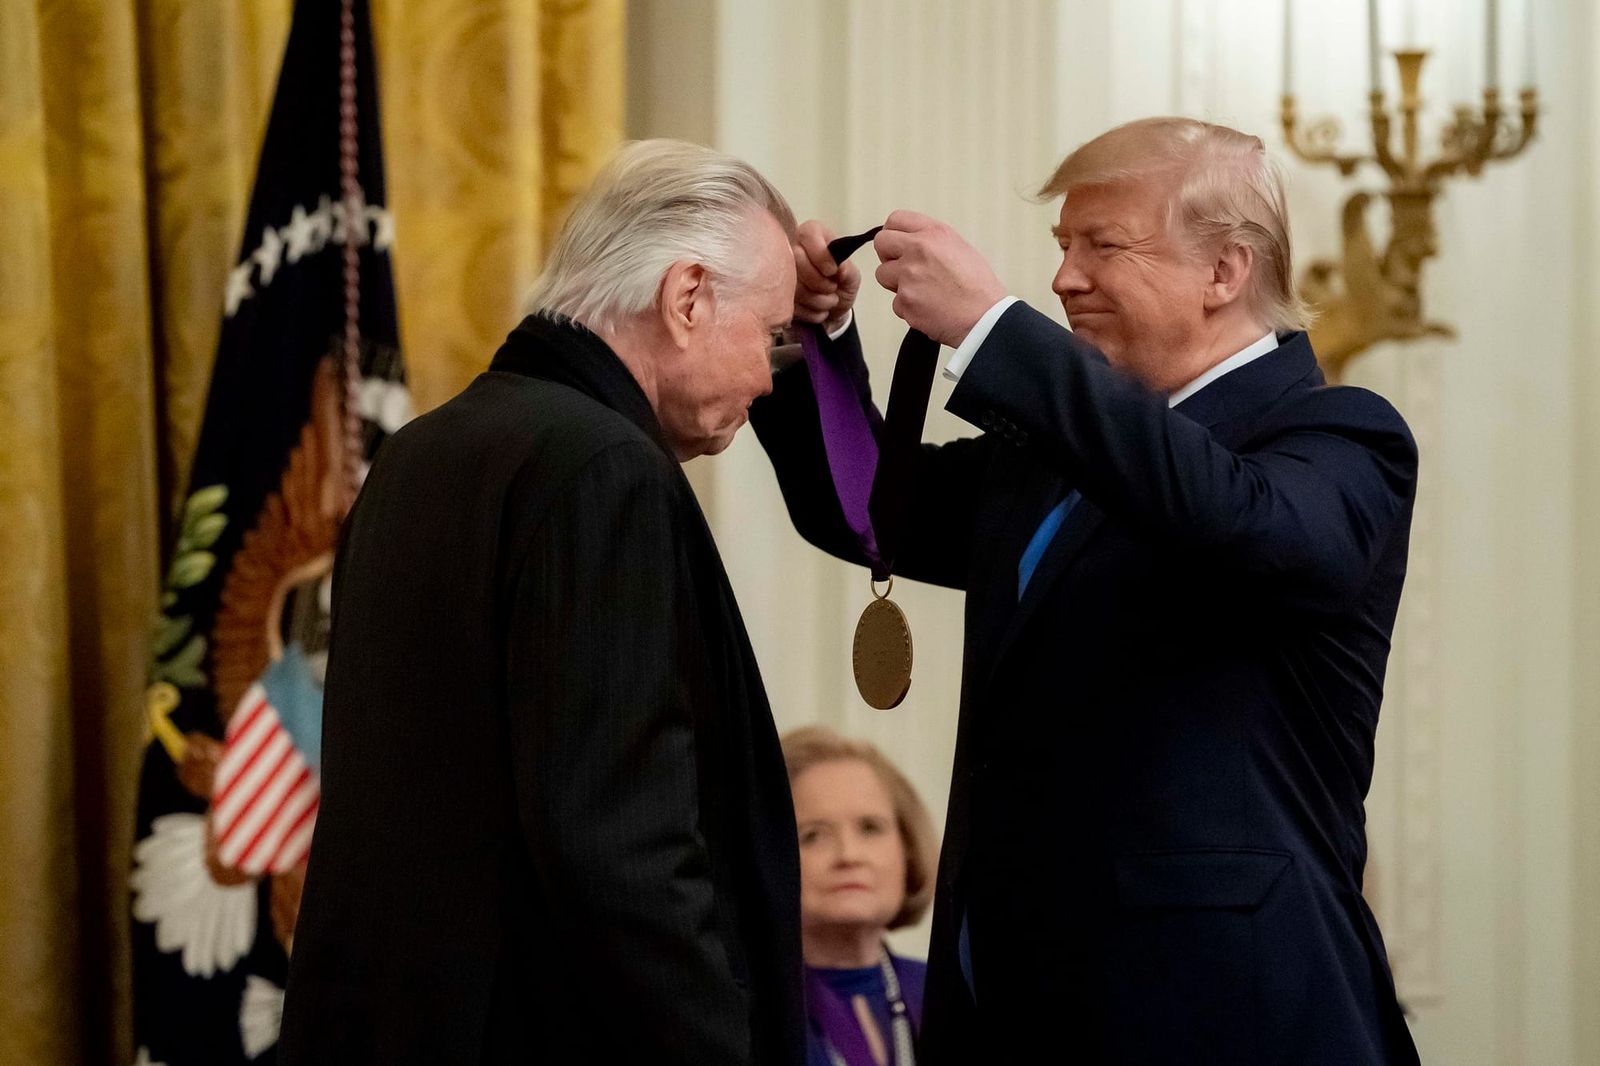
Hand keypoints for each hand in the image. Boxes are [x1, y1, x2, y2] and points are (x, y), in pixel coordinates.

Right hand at [792, 220, 860, 332]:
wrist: (833, 309)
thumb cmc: (841, 285)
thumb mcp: (852, 277)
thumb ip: (848, 270)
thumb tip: (840, 267)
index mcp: (812, 236)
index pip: (808, 234)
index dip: (821, 254)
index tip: (832, 270)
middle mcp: (792, 248)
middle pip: (797, 259)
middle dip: (819, 281)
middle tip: (832, 288)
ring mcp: (782, 272)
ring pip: (793, 286)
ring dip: (817, 300)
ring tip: (829, 301)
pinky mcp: (777, 294)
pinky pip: (791, 304)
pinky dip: (810, 312)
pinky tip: (817, 309)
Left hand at [872, 210, 1005, 346]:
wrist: (985, 317)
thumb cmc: (978, 288)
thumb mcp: (960, 248)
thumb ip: (932, 242)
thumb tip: (911, 243)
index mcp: (934, 233)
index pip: (896, 220)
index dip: (893, 234)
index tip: (896, 244)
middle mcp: (918, 250)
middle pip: (881, 243)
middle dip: (888, 256)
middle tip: (902, 268)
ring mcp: (908, 276)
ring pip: (882, 275)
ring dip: (896, 284)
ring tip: (922, 291)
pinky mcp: (905, 300)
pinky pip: (896, 303)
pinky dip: (908, 308)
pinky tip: (928, 308)